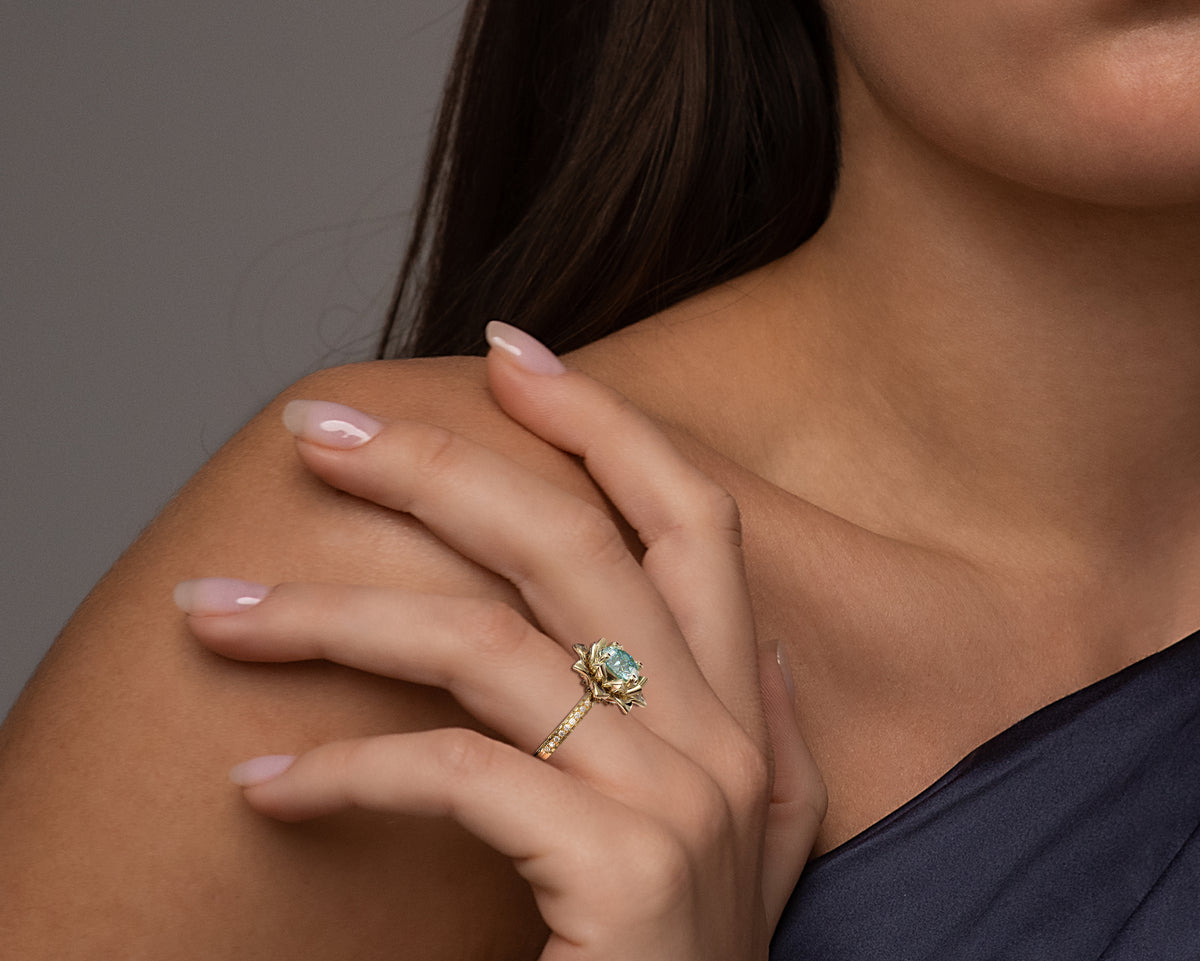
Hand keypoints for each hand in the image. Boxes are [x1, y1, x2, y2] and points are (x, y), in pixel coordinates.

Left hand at [175, 323, 824, 959]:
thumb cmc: (688, 956)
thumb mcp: (759, 841)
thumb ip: (766, 736)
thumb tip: (756, 645)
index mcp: (740, 705)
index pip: (687, 513)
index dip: (602, 422)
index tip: (506, 353)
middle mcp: (717, 733)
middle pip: (565, 543)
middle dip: (434, 468)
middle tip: (312, 433)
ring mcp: (672, 798)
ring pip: (482, 644)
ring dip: (333, 617)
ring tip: (218, 616)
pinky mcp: (610, 869)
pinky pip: (451, 774)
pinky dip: (342, 772)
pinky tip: (265, 786)